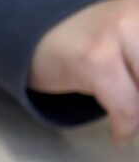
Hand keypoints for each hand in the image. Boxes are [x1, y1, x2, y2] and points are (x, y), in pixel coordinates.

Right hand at [29, 0, 138, 138]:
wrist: (33, 31)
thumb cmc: (93, 41)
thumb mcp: (135, 40)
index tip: (138, 97)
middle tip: (135, 110)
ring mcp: (118, 32)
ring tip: (131, 116)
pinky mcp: (95, 59)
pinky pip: (128, 108)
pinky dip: (125, 127)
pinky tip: (120, 130)